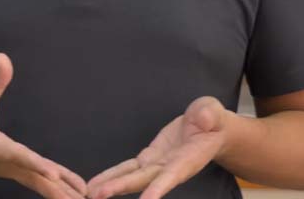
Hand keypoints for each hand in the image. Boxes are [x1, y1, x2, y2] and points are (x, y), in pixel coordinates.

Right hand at [0, 52, 88, 198]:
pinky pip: (37, 182)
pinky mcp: (14, 172)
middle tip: (81, 198)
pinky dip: (55, 189)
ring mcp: (9, 171)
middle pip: (34, 178)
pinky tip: (73, 194)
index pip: (17, 156)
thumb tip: (3, 57)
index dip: (35, 164)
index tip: (53, 174)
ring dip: (61, 192)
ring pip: (38, 184)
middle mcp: (3, 164)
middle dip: (57, 189)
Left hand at [86, 96, 230, 198]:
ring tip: (91, 193)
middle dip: (122, 186)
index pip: (172, 175)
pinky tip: (96, 184)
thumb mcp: (213, 112)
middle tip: (99, 194)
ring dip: (112, 185)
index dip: (159, 187)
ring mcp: (159, 165)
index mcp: (189, 159)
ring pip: (133, 177)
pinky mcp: (150, 158)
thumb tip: (203, 118)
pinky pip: (129, 168)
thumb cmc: (212, 120)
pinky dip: (113, 175)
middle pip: (144, 180)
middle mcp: (171, 167)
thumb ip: (208, 115)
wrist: (209, 128)